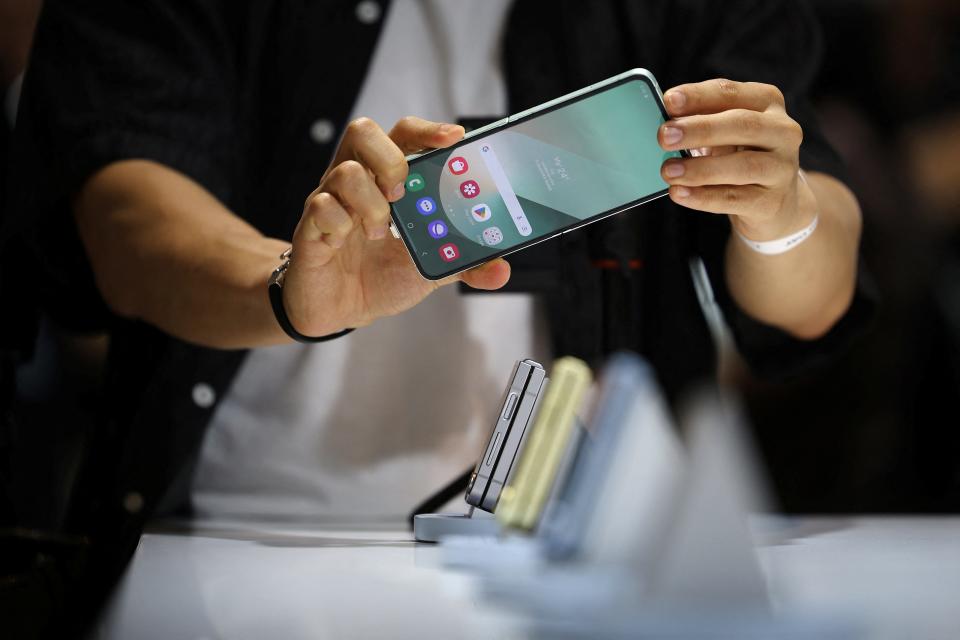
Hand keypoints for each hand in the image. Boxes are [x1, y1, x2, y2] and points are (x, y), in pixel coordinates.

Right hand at [282, 116, 509, 336]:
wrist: (345, 308)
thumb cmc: (382, 275)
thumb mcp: (431, 269)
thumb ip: (465, 263)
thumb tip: (500, 269)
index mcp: (388, 180)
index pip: (405, 135)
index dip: (428, 131)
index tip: (454, 138)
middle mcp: (358, 181)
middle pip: (364, 133)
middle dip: (391, 159)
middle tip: (403, 192)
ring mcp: (331, 200)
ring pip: (344, 171)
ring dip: (371, 205)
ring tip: (380, 235)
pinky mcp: (310, 227)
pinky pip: (320, 208)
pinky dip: (340, 225)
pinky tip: (347, 241)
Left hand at [658, 78, 817, 241]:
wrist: (773, 200)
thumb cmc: (738, 155)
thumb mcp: (722, 132)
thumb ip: (699, 122)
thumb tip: (663, 125)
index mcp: (767, 102)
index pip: (731, 93)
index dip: (699, 96)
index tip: (668, 101)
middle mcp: (783, 131)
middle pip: (743, 125)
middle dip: (700, 129)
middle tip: (664, 136)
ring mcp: (782, 167)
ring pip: (743, 166)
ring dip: (700, 168)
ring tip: (668, 171)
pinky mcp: (772, 201)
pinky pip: (735, 199)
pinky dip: (703, 196)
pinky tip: (679, 193)